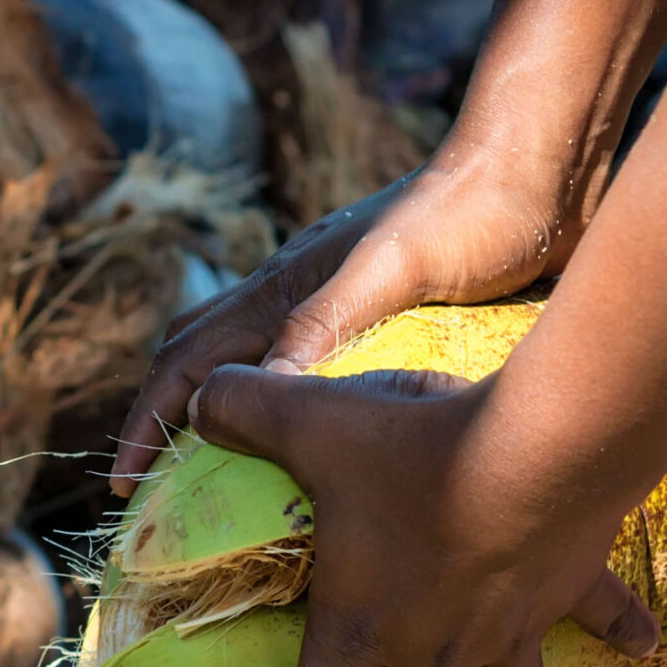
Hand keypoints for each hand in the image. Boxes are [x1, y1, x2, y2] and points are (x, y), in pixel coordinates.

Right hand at [111, 150, 576, 493]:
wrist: (542, 170)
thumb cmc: (474, 215)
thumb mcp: (395, 268)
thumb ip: (327, 318)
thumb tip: (260, 391)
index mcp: (288, 282)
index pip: (190, 360)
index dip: (149, 422)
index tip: (123, 485)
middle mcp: (300, 291)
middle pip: (201, 356)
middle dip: (165, 421)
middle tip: (155, 495)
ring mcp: (338, 300)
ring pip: (251, 361)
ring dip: (222, 415)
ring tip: (220, 486)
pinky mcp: (382, 312)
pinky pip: (309, 368)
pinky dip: (288, 410)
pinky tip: (318, 451)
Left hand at [185, 359, 659, 666]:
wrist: (543, 445)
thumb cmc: (418, 446)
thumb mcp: (313, 420)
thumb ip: (243, 411)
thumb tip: (193, 403)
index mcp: (364, 626)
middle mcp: (438, 649)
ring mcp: (510, 630)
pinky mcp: (569, 592)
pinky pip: (606, 623)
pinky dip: (624, 637)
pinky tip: (642, 645)